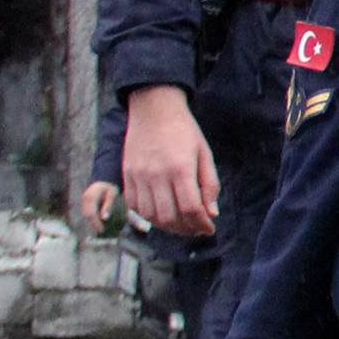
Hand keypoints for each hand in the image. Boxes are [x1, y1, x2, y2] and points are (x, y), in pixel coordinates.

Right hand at [78, 179, 119, 228]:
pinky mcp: (85, 202)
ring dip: (91, 222)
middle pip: (86, 215)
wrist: (103, 178)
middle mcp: (85, 198)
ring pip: (85, 214)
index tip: (102, 230)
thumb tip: (104, 218)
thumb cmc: (110, 186)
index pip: (91, 213)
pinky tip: (98, 223)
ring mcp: (84, 200)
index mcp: (91, 196)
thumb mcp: (112, 194)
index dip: (95, 223)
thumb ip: (108, 205)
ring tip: (100, 229)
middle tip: (101, 232)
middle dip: (93, 225)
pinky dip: (91, 219)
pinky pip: (86, 212)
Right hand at [122, 85, 219, 235]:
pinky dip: (148, 216)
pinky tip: (161, 213)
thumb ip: (209, 184)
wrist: (153, 109)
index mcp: (180, 167)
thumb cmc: (184, 130)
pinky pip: (134, 206)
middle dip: (186, 229)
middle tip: (196, 229)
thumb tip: (212, 213)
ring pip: (150, 216)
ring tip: (180, 224)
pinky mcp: (126, 175)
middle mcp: (156, 174)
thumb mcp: (204, 153)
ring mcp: (138, 175)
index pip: (191, 208)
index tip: (209, 229)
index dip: (202, 224)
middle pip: (169, 217)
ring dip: (167, 226)